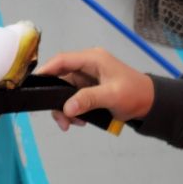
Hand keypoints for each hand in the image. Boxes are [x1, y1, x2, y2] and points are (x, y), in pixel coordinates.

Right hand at [36, 47, 154, 130]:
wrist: (149, 103)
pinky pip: (73, 100)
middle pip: (61, 79)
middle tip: (61, 120)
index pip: (63, 60)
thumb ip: (88, 99)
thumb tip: (66, 108)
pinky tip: (80, 121)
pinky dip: (73, 111)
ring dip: (66, 109)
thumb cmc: (133, 94)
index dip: (47, 70)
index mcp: (92, 59)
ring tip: (72, 124)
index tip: (33, 84)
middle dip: (57, 100)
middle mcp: (87, 66)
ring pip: (65, 92)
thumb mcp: (112, 96)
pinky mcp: (89, 90)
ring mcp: (87, 78)